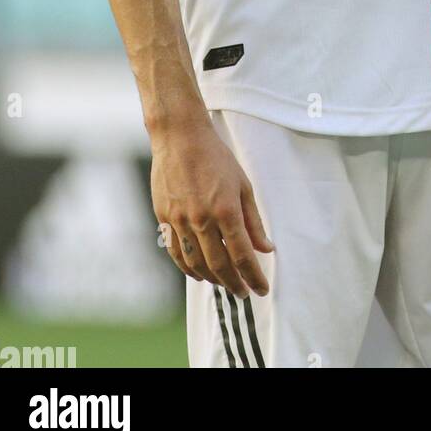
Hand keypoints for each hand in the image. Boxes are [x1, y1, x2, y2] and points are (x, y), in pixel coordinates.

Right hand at [151, 118, 273, 297]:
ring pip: (196, 264)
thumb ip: (253, 221)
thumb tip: (266, 248)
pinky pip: (176, 254)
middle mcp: (202, 219)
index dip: (253, 276)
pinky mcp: (164, 218)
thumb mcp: (243, 185)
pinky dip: (189, 269)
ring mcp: (180, 221)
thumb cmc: (217, 158)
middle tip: (244, 293)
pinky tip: (199, 273)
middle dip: (235, 284)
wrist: (180, 138)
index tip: (262, 288)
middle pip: (220, 265)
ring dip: (212, 280)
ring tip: (225, 284)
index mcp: (226, 210)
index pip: (243, 255)